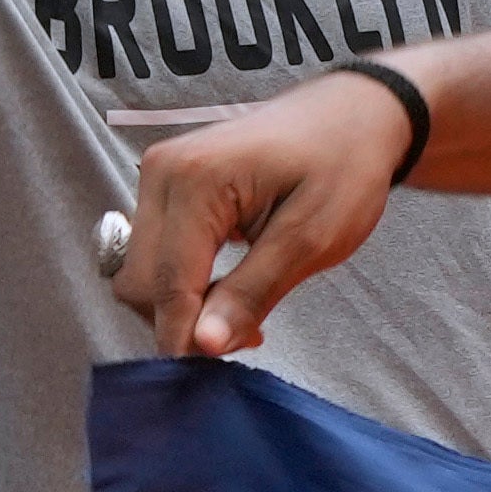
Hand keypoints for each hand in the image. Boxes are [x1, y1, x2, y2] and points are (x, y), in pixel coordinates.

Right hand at [116, 71, 420, 357]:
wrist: (352, 115)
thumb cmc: (343, 167)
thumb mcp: (311, 239)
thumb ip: (251, 293)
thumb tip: (202, 347)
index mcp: (194, 181)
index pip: (165, 284)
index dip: (184, 338)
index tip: (215, 375)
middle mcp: (161, 173)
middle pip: (138, 281)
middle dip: (182, 322)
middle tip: (249, 337)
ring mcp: (158, 176)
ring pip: (140, 271)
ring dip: (182, 306)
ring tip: (246, 313)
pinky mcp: (166, 186)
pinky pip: (154, 252)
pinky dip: (183, 282)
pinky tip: (230, 289)